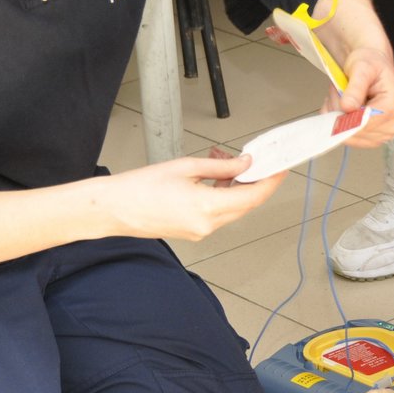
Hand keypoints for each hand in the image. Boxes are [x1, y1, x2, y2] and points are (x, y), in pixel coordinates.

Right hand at [98, 153, 284, 241]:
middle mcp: (207, 225)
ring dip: (234, 187)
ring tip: (221, 161)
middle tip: (254, 161)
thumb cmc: (141, 187)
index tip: (280, 170)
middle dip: (252, 182)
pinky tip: (211, 178)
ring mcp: (200, 231)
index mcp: (207, 208)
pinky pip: (216, 214)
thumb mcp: (186, 167)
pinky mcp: (192, 231)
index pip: (252, 198)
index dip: (270, 183)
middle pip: (244, 205)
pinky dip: (220, 196)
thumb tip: (244, 163)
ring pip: (231, 209)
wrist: (114, 208)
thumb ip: (221, 166)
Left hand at [336, 44, 393, 145]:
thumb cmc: (370, 64)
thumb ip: (355, 88)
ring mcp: (386, 133)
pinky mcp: (375, 139)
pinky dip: (340, 125)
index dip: (346, 115)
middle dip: (341, 113)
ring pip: (351, 137)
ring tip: (342, 98)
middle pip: (358, 131)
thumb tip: (348, 107)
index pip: (367, 122)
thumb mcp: (361, 68)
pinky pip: (350, 139)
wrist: (372, 65)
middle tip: (339, 92)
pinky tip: (343, 108)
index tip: (338, 100)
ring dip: (339, 118)